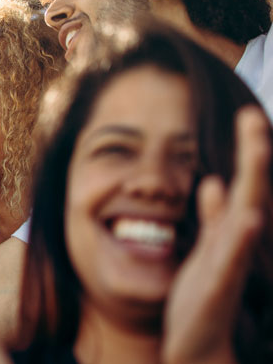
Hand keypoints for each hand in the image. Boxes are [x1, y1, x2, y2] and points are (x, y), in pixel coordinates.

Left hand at [163, 106, 269, 363]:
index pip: (243, 182)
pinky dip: (240, 234)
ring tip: (257, 146)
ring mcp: (232, 258)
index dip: (248, 151)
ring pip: (246, 213)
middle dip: (253, 152)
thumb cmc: (202, 296)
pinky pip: (231, 255)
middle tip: (253, 114)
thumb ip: (211, 217)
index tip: (248, 114)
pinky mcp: (219, 281)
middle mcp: (238, 239)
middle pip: (249, 188)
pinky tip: (248, 214)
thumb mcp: (204, 248)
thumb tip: (214, 182)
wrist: (199, 343)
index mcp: (230, 229)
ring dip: (252, 180)